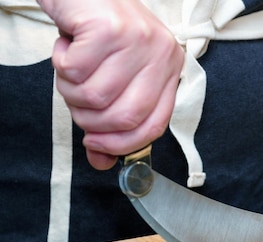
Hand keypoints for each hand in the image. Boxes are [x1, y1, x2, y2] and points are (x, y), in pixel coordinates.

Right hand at [38, 0, 183, 168]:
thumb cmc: (99, 32)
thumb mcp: (115, 75)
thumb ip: (111, 119)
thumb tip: (101, 161)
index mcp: (169, 68)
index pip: (155, 125)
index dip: (123, 143)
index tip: (97, 147)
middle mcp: (161, 54)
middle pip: (126, 116)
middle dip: (91, 121)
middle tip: (78, 103)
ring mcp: (138, 39)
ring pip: (95, 96)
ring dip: (71, 90)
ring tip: (72, 67)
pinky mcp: (109, 27)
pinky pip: (75, 70)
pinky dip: (61, 63)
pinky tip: (68, 45)